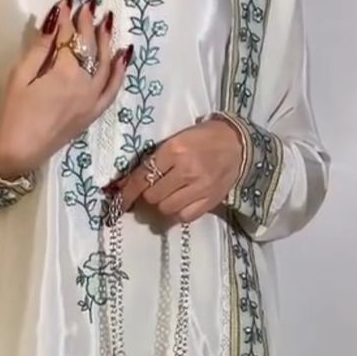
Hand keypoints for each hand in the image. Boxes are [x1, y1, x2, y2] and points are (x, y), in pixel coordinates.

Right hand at [0, 0, 130, 180]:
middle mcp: (85, 85)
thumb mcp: (20, 77)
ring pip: (106, 64)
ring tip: (106, 21)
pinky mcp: (94, 112)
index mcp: (64, 74)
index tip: (67, 0)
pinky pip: (113, 89)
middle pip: (90, 47)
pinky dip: (120, 71)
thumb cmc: (15, 113)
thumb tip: (54, 22)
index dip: (67, 18)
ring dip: (106, 41)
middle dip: (89, 24)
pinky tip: (123, 54)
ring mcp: (93, 100)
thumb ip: (39, 49)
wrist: (20, 152)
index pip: (69, 38)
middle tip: (88, 4)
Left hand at [115, 118, 244, 221]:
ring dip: (162, 204)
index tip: (119, 201)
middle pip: (152, 196)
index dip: (128, 192)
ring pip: (165, 208)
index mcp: (174, 150)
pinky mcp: (209, 201)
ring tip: (170, 194)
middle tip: (154, 188)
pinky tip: (181, 202)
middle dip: (148, 195)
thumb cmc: (202, 139)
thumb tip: (125, 183)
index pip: (143, 177)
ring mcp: (199, 188)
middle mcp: (186, 170)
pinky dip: (177, 212)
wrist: (237, 145)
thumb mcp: (176, 140)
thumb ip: (154, 160)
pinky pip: (183, 217)